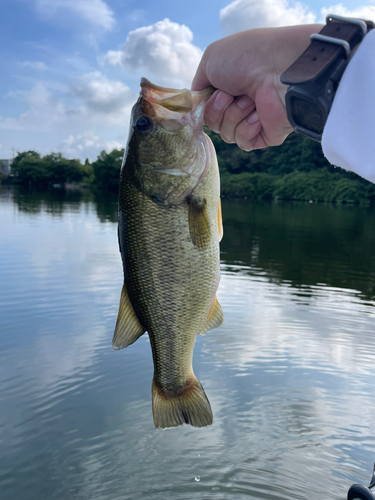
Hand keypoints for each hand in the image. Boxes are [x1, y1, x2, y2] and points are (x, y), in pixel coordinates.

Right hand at [191, 25, 322, 150]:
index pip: (206, 108)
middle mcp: (240, 104)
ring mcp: (253, 120)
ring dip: (234, 115)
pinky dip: (247, 128)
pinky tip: (258, 114)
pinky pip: (243, 143)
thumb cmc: (246, 58)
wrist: (278, 68)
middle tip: (232, 93)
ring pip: (226, 135)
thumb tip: (197, 101)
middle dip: (217, 109)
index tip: (209, 94)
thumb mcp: (211, 60)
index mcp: (229, 88)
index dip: (205, 104)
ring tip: (250, 99)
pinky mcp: (265, 135)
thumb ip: (199, 83)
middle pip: (213, 124)